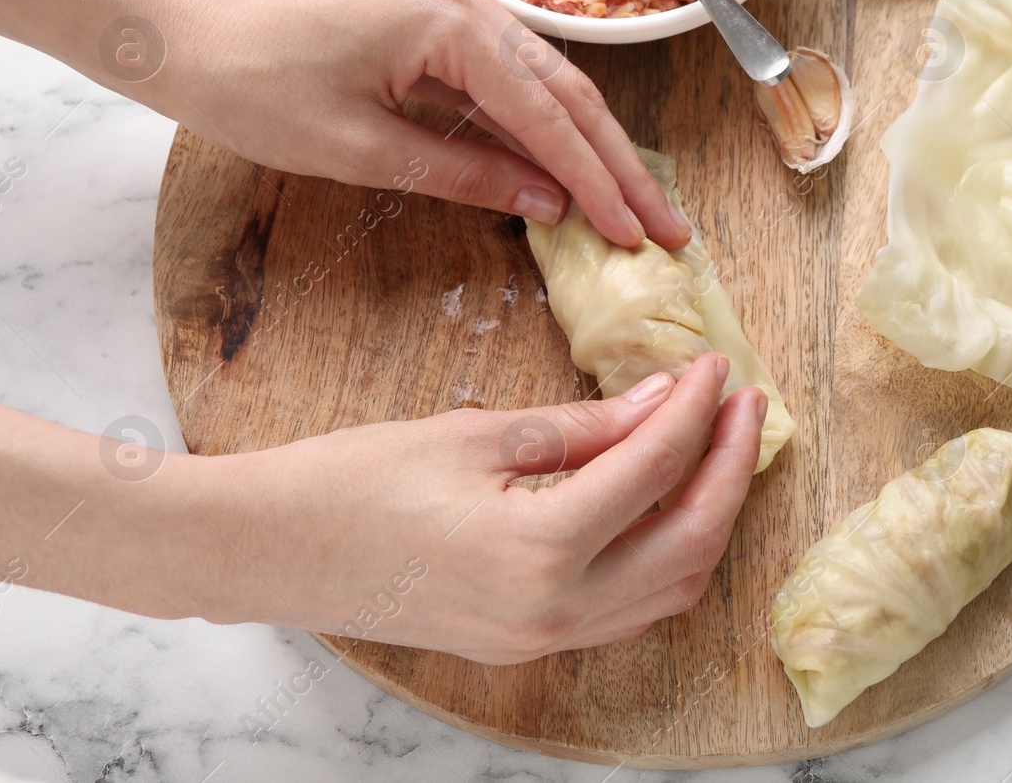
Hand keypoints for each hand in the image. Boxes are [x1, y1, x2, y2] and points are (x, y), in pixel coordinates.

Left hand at [153, 0, 690, 249]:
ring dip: (593, 150)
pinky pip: (510, 82)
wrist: (187, 39)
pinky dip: (545, 131)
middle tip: (669, 228)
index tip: (637, 236)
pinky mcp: (440, 21)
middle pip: (567, 95)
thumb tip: (550, 207)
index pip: (546, 115)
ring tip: (640, 207)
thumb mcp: (362, 152)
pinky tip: (576, 172)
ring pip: (548, 87)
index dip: (596, 183)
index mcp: (448, 21)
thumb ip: (465, 176)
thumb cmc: (257, 93)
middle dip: (619, 167)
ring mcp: (456, 4)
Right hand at [197, 353, 763, 661]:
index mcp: (539, 550)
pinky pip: (628, 609)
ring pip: (670, 589)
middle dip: (731, 469)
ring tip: (719, 449)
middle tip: (745, 405)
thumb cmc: (352, 480)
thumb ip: (583, 427)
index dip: (696, 410)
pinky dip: (664, 556)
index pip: (655, 470)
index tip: (714, 366)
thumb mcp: (475, 435)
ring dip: (707, 517)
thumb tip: (664, 399)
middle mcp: (554, 612)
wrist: (267, 551)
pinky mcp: (526, 646)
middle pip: (690, 544)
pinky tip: (665, 504)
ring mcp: (542, 640)